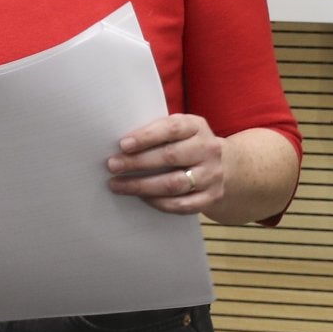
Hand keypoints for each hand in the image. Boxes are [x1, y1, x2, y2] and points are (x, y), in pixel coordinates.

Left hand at [107, 113, 223, 213]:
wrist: (220, 165)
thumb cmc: (183, 144)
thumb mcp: (174, 130)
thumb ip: (153, 132)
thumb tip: (119, 144)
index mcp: (196, 127)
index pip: (171, 129)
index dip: (146, 137)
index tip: (123, 145)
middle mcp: (208, 149)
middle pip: (170, 157)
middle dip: (137, 162)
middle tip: (112, 166)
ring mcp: (212, 175)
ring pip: (174, 183)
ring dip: (142, 186)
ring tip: (117, 185)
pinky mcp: (212, 196)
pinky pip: (182, 204)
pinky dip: (158, 202)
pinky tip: (140, 198)